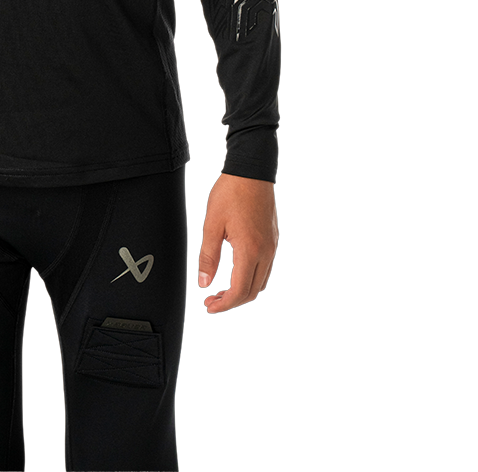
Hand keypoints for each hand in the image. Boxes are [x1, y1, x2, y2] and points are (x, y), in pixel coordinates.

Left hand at [197, 174, 278, 312]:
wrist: (251, 170)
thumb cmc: (231, 193)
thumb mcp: (212, 225)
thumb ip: (208, 257)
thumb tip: (204, 282)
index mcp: (250, 250)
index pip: (240, 291)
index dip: (224, 304)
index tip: (210, 306)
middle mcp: (266, 251)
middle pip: (253, 291)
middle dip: (232, 301)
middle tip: (212, 301)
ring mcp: (272, 245)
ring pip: (261, 281)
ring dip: (243, 291)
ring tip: (222, 290)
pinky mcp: (273, 238)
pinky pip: (265, 267)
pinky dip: (251, 277)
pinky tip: (236, 272)